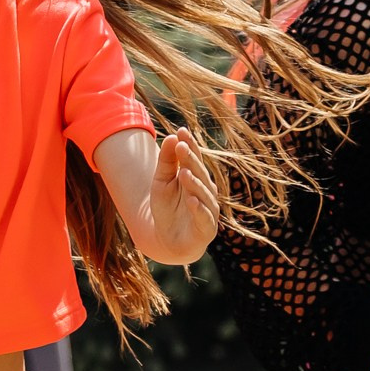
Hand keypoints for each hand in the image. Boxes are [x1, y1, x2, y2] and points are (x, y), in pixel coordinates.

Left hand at [147, 127, 218, 261]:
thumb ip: (166, 161)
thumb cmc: (167, 207)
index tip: (181, 130)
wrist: (167, 239)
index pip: (194, 158)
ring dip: (194, 183)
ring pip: (203, 194)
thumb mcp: (161, 181)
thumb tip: (171, 136)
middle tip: (182, 146)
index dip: (189, 145)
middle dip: (191, 160)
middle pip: (199, 173)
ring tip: (184, 172)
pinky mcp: (206, 228)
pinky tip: (192, 200)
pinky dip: (199, 208)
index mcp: (196, 177)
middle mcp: (206, 191)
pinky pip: (204, 216)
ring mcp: (208, 209)